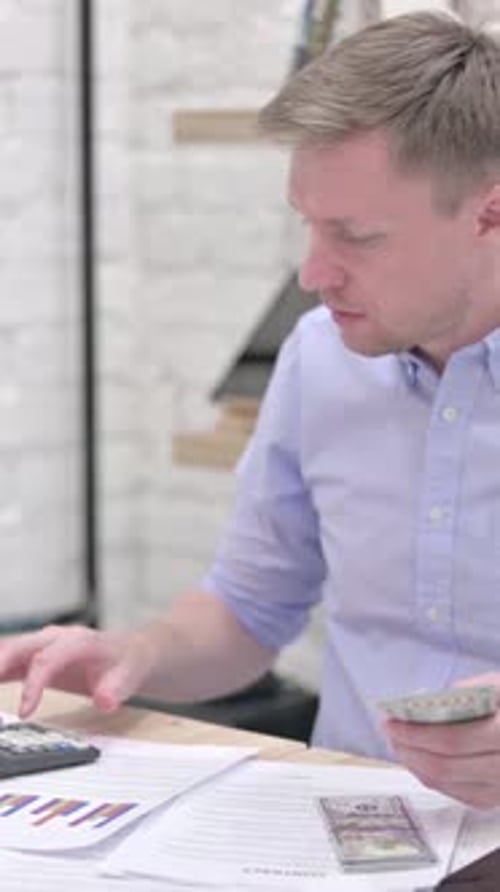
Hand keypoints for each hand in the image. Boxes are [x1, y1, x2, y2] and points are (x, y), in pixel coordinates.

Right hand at [0, 624, 154, 718]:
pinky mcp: (35, 656)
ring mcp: (43, 645)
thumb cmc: (128, 661)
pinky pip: (8, 660)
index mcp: (77, 641)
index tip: (25, 712)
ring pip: (9, 650)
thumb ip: (117, 688)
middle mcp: (56, 638)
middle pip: (20, 646)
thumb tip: (104, 701)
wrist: (130, 650)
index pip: (48, 659)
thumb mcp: (131, 675)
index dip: (33, 684)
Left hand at [384, 673, 499, 808]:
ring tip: (399, 746)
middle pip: (446, 767)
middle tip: (390, 733)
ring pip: (450, 785)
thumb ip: (471, 690)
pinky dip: (435, 779)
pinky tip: (421, 762)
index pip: (452, 740)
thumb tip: (430, 701)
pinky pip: (461, 795)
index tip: (392, 721)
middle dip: (409, 750)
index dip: (416, 733)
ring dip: (417, 766)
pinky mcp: (499, 798)